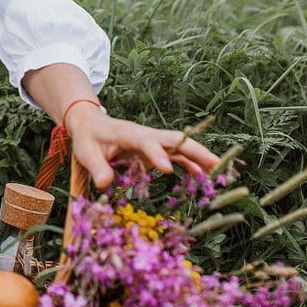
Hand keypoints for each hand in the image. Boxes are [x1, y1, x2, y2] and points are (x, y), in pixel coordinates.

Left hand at [65, 105, 220, 189]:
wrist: (90, 123)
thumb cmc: (88, 137)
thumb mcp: (85, 151)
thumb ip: (96, 166)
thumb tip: (104, 184)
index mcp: (128, 133)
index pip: (146, 142)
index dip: (157, 154)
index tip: (168, 170)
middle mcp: (146, 134)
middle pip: (175, 139)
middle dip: (195, 151)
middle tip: (216, 164)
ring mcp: (152, 141)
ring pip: (180, 146)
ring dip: (199, 157)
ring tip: (220, 172)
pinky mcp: (154, 149)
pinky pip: (176, 155)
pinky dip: (190, 163)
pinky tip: (202, 176)